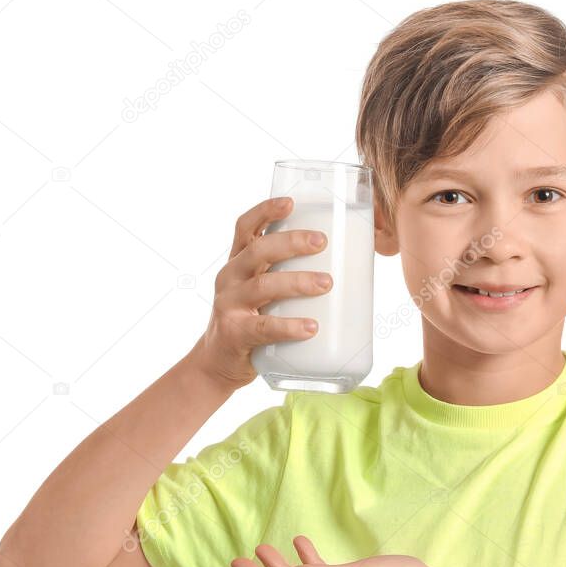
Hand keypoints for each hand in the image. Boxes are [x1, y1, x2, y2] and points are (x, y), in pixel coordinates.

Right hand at [191, 197, 331, 389]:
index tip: (290, 202)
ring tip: (327, 283)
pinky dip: (289, 327)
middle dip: (291, 242)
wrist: (217, 364)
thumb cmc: (252, 320)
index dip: (265, 210)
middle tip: (322, 241)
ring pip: (263, 286)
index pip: (245, 228)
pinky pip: (263, 328)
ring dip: (297, 282)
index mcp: (238, 262)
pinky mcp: (234, 334)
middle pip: (258, 251)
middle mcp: (230, 278)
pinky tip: (311, 327)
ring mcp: (229, 305)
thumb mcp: (262, 292)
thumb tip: (348, 267)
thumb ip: (288, 276)